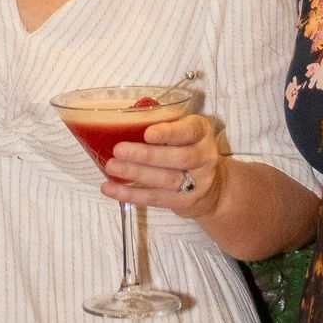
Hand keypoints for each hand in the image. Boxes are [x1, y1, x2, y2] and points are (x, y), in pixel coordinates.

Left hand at [103, 111, 224, 222]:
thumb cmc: (186, 149)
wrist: (212, 188)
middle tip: (119, 150)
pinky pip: (156, 198)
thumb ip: (162, 125)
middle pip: (179, 158)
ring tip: (112, 167)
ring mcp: (197, 183)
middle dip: (146, 155)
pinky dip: (131, 194)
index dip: (169, 133)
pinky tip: (110, 189)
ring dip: (136, 173)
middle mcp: (204, 157)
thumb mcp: (183, 132)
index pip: (189, 131)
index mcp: (201, 133)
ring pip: (167, 179)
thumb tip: (121, 119)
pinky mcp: (184, 202)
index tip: (148, 133)